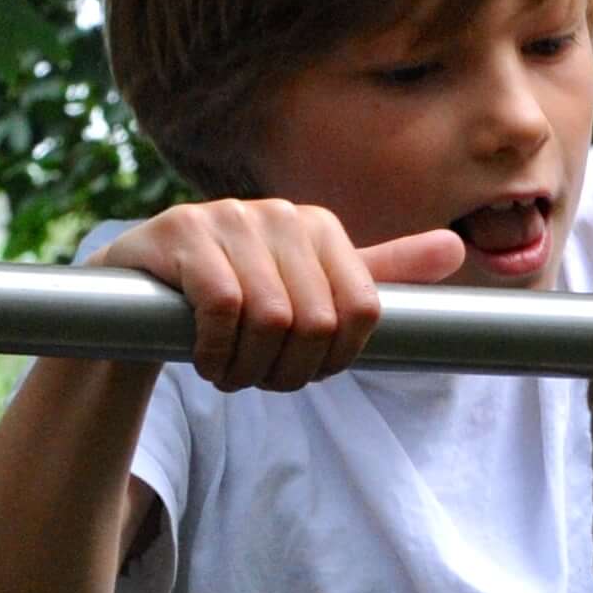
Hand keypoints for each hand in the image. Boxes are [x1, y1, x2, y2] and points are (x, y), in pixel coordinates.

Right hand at [97, 200, 465, 392]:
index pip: (364, 312)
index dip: (335, 360)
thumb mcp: (313, 287)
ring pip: (273, 319)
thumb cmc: (234, 299)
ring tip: (229, 372)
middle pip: (319, 322)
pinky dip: (217, 351)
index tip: (303, 371)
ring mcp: (227, 218)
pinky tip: (205, 358)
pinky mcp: (179, 234)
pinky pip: (224, 308)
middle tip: (258, 379)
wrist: (134, 298)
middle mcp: (279, 213)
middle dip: (289, 371)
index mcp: (318, 227)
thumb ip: (381, 272)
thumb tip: (458, 248)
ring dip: (250, 368)